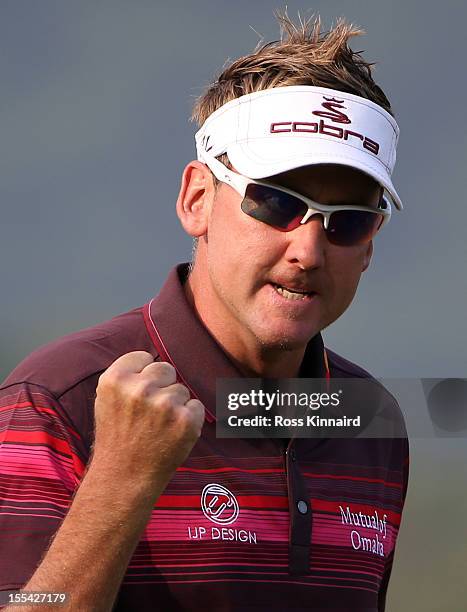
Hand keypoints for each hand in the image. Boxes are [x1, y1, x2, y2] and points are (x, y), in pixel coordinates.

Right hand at [92, 351, 204, 487]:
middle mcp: (139, 388)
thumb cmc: (117, 438)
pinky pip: (197, 406)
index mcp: (115, 379)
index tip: (139, 392)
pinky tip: (172, 434)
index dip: (144, 375)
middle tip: (150, 413)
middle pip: (166, 368)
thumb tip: (153, 356)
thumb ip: (127, 376)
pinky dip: (190, 419)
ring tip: (158, 428)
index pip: (144, 357)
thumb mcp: (107, 400)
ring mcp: (164, 404)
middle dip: (162, 386)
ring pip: (182, 390)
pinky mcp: (186, 420)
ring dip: (175, 406)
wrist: (123, 478)